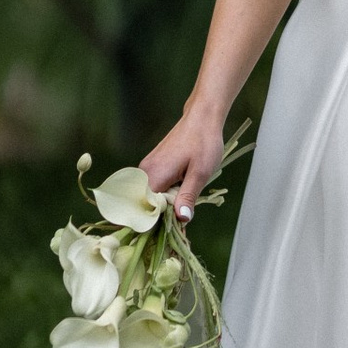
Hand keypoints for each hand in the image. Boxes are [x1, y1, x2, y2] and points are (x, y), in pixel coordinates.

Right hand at [140, 100, 227, 215]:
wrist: (202, 117)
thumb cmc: (203, 143)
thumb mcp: (200, 173)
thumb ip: (188, 197)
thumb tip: (182, 220)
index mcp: (153, 177)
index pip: (145, 211)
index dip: (158, 224)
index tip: (175, 230)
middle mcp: (143, 173)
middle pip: (147, 206)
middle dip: (163, 215)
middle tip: (185, 215)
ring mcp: (146, 169)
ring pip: (151, 197)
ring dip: (166, 204)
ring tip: (184, 202)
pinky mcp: (152, 166)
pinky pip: (154, 188)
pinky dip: (166, 194)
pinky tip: (181, 190)